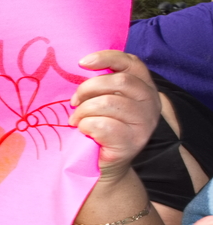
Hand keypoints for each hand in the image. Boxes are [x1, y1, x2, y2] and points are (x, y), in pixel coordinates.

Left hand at [68, 51, 159, 182]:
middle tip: (74, 102)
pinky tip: (83, 131)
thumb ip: (102, 86)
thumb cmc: (99, 130)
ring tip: (75, 121)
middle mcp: (151, 103)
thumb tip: (83, 67)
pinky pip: (104, 125)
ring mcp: (144, 124)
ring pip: (110, 103)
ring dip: (84, 111)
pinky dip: (86, 126)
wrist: (103, 167)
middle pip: (120, 81)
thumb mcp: (103, 102)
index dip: (108, 57)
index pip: (132, 63)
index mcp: (144, 88)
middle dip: (88, 88)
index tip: (82, 63)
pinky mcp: (132, 143)